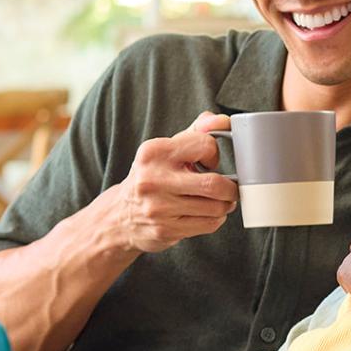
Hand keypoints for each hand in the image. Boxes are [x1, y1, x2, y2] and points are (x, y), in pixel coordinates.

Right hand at [118, 112, 239, 252]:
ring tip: (219, 200)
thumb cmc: (152, 176)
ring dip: (225, 204)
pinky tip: (207, 213)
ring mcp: (159, 207)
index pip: (205, 145)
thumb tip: (223, 121)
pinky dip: (216, 218)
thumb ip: (197, 131)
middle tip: (229, 187)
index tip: (210, 162)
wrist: (120, 215)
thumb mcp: (167, 148)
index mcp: (154, 151)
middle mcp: (153, 179)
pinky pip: (208, 224)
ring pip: (215, 207)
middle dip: (230, 187)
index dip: (214, 154)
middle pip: (214, 184)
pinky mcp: (165, 230)